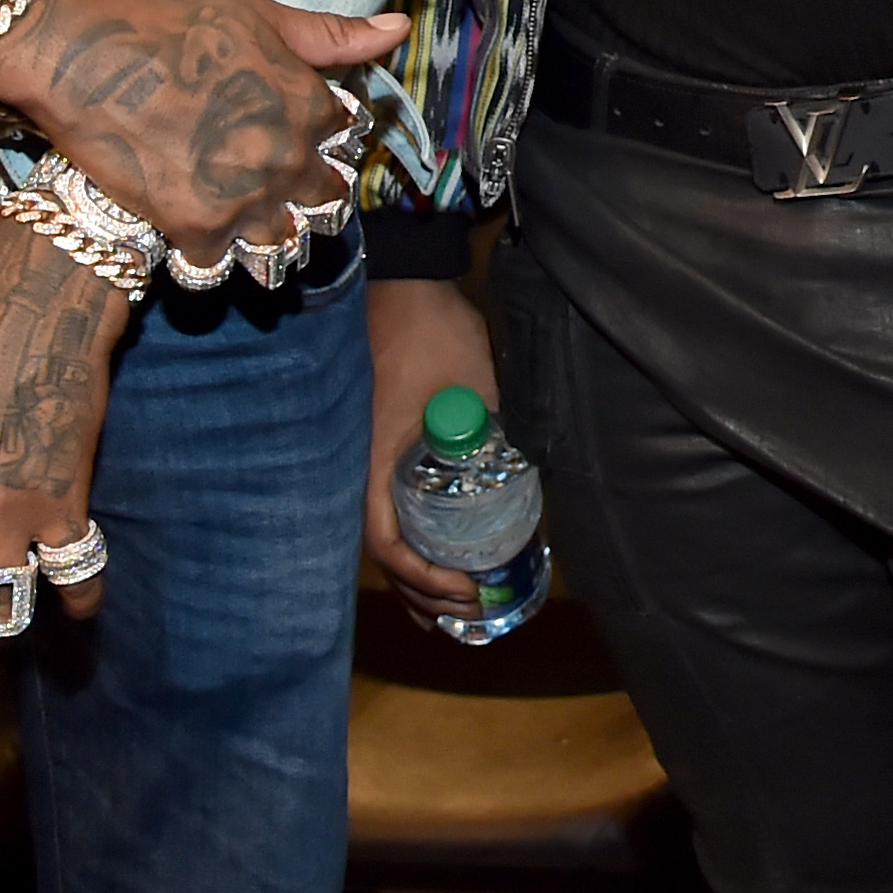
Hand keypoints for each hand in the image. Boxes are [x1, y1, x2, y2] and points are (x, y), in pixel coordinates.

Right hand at [0, 0, 407, 264]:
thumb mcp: (260, 17)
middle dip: (305, 194)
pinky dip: (210, 256)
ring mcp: (244, 202)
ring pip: (281, 243)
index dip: (325, 140)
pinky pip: (221, 265)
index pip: (347, 142)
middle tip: (268, 181)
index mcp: (312, 109)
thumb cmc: (175, 29)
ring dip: (268, 235)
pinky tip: (194, 231)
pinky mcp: (196, 231)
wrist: (89, 62)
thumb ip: (331, 36)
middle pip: (323, 201)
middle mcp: (289, 162)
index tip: (302, 137)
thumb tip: (399, 31)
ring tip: (242, 219)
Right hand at [363, 272, 494, 634]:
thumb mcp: (475, 386)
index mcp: (375, 462)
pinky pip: (383, 509)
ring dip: (412, 576)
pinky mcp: (373, 448)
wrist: (403, 282)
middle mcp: (360, 470)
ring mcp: (363, 460)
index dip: (424, 577)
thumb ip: (494, 430)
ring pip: (381, 535)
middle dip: (422, 592)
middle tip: (469, 611)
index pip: (387, 543)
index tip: (467, 588)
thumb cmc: (434, 333)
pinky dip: (406, 542)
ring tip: (451, 606)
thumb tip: (533, 475)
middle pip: (382, 554)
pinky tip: (431, 555)